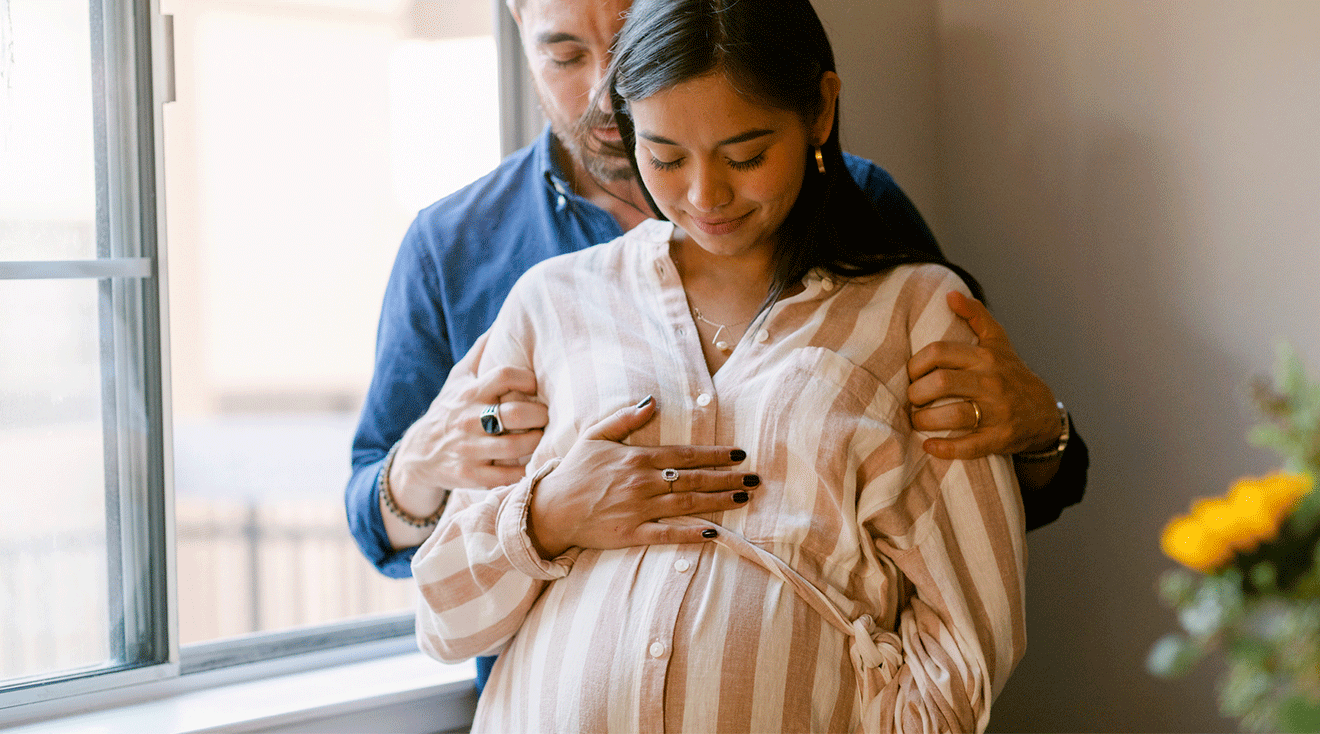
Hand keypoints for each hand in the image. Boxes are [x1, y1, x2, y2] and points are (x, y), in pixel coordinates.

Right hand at [392, 331, 549, 499]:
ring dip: (536, 442)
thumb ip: (480, 352)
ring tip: (542, 437)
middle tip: (547, 415)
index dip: (528, 379)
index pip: (506, 375)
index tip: (535, 386)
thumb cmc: (448, 410)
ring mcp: (469, 450)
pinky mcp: (470, 476)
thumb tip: (501, 320)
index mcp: (470, 393)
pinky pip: (506, 476)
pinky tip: (530, 462)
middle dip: (540, 414)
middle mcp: (469, 420)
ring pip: (516, 447)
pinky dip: (523, 470)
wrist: (417, 454)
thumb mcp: (457, 378)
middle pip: (517, 414)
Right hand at [528, 397, 757, 557]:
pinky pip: (667, 534)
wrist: (549, 509)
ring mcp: (638, 510)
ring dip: (719, 501)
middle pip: (694, 479)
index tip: (740, 455)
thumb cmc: (573, 472)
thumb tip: (653, 402)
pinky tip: (714, 531)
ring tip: (744, 498)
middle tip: (755, 479)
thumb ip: (625, 419)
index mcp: (636, 458)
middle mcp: (642, 483)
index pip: (685, 454)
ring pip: (687, 504)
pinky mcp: (631, 534)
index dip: (715, 454)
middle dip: (728, 478)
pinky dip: (691, 532)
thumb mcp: (595, 436)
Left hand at [907, 291, 1061, 460]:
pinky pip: (969, 446)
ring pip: (953, 416)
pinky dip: (945, 448)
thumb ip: (975, 315)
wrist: (1043, 412)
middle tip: (911, 399)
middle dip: (916, 394)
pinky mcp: (1001, 438)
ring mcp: (998, 412)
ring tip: (916, 421)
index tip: (911, 374)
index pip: (939, 352)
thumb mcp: (997, 341)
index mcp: (986, 357)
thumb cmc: (1010, 373)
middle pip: (941, 384)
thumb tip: (951, 294)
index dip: (916, 364)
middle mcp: (992, 382)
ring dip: (925, 421)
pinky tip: (929, 446)